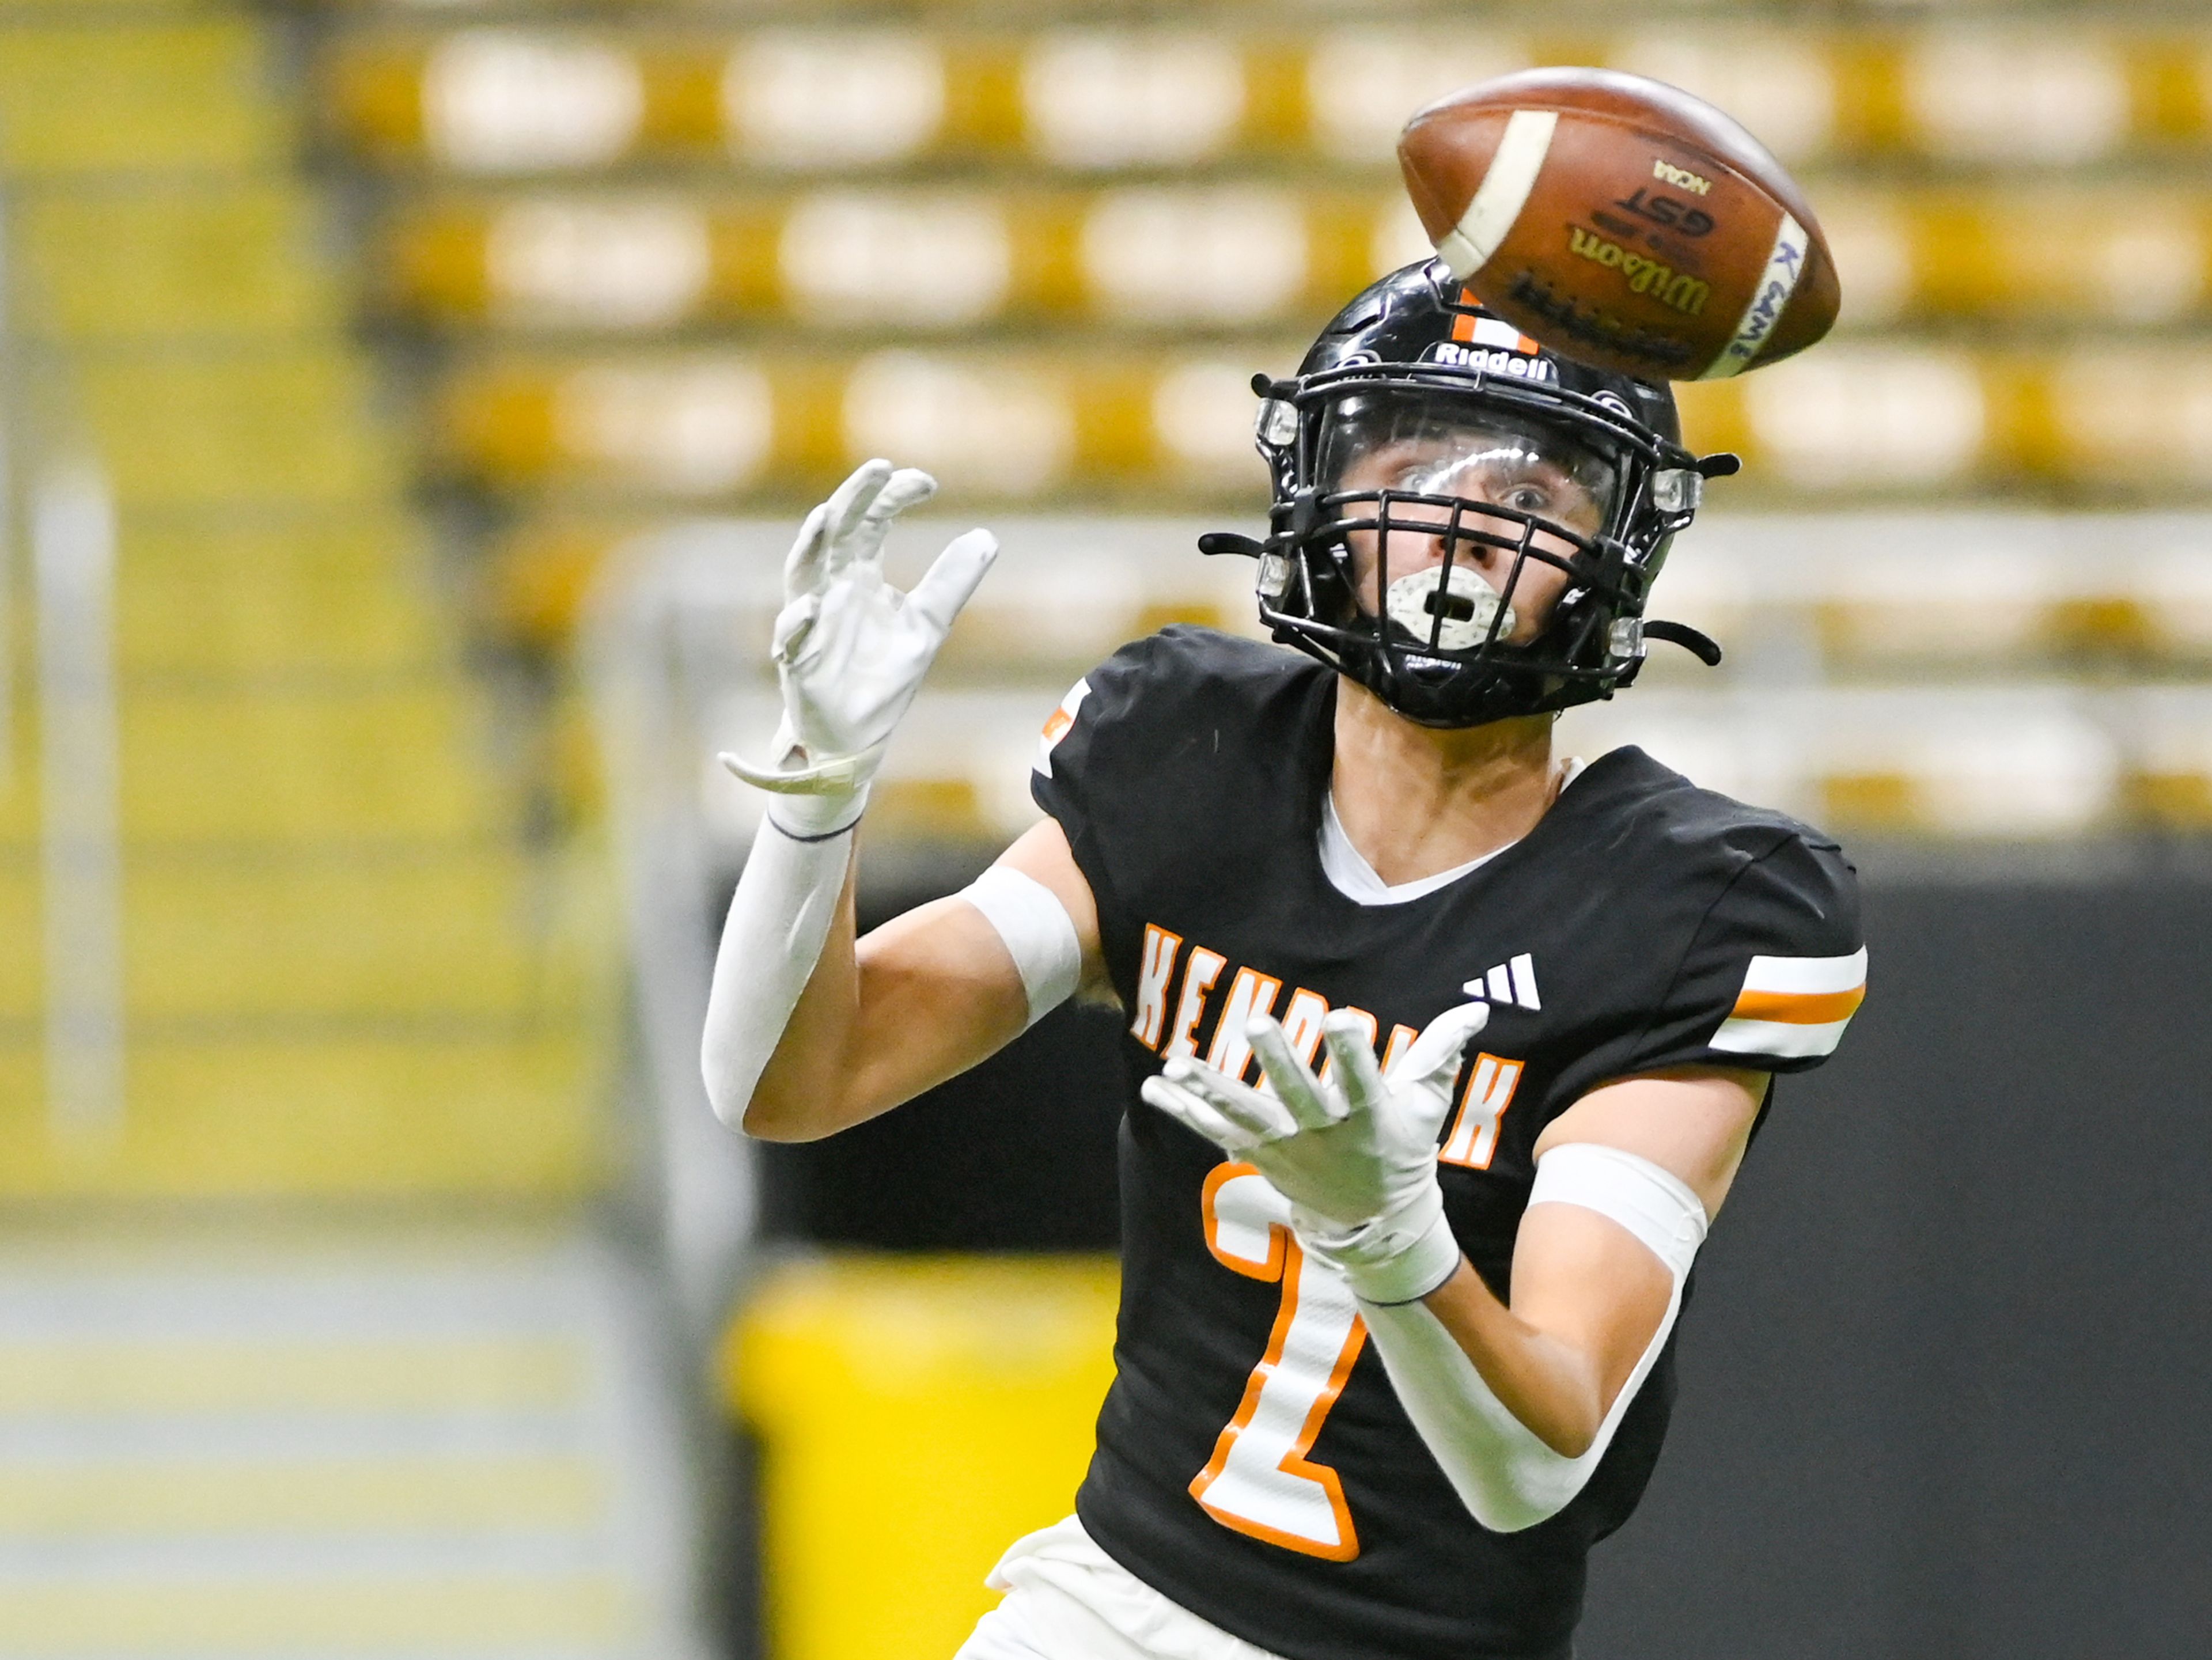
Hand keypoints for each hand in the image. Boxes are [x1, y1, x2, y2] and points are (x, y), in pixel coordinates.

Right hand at [720, 459, 996, 829]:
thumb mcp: (929, 624)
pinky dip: (795, 623)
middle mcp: (830, 590)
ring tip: (827, 516)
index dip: (893, 496)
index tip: (927, 481)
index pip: (872, 522)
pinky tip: (809, 609)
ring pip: (802, 574)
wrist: (861, 736)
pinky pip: (790, 639)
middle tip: (878, 468)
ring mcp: (809, 623)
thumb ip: (952, 582)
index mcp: (859, 576)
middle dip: (853, 498)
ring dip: (811, 545)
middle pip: (836, 532)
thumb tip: (986, 536)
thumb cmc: (885, 677)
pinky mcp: (797, 663)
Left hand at [1140, 1001, 1488, 1303]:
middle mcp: (1325, 1135)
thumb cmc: (1405, 1150)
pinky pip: (1215, 1133)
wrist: (1377, 1225)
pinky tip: (1153, 1086)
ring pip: (1246, 1117)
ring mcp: (1288, 1149)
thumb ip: (1443, 1052)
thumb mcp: (1429, 1107)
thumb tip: (1478, 1007)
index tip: (1341, 1018)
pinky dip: (1185, 1112)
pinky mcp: (1260, 1157)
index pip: (1364, 1080)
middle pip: (1299, 1096)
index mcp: (1370, 1119)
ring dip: (1210, 1089)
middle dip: (1279, 1061)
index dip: (1353, 1052)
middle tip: (1259, 1023)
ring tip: (1176, 1063)